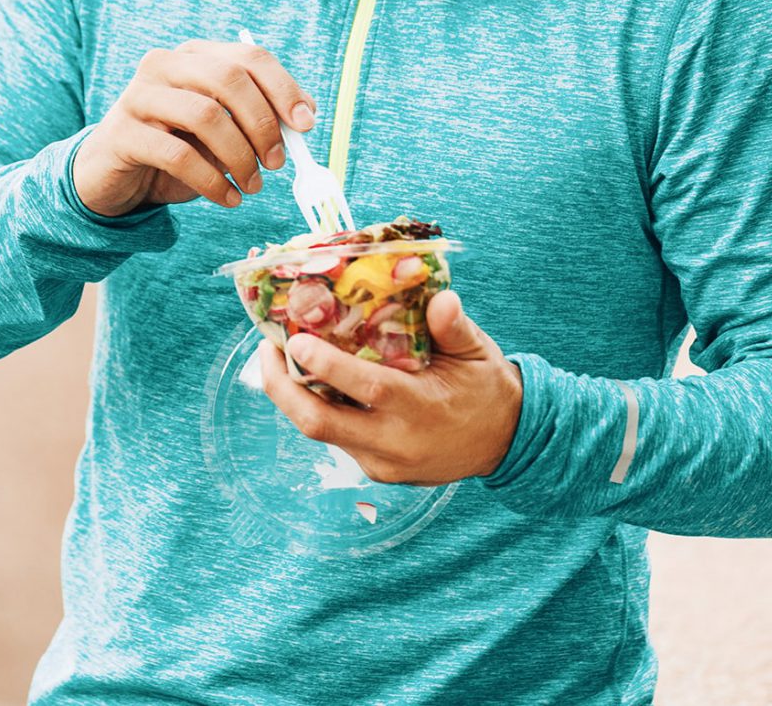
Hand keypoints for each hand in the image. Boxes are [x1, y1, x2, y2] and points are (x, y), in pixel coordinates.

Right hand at [73, 38, 315, 218]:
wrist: (112, 176)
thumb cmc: (174, 149)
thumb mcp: (219, 131)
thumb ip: (255, 119)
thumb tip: (303, 122)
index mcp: (193, 56)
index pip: (249, 57)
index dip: (283, 89)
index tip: (306, 125)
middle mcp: (163, 66)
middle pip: (228, 79)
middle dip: (262, 123)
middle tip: (277, 162)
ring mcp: (138, 96)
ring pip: (205, 115)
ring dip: (240, 156)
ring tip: (252, 186)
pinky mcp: (122, 133)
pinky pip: (179, 156)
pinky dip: (213, 181)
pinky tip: (228, 197)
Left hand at [256, 289, 523, 485]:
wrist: (506, 442)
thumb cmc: (486, 388)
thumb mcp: (477, 353)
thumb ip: (454, 328)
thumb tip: (442, 298)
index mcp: (422, 408)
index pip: (367, 388)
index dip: (326, 365)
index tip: (296, 339)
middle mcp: (396, 442)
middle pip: (319, 423)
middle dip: (281, 387)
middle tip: (265, 349)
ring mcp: (383, 463)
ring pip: (320, 433)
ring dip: (292, 397)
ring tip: (277, 358)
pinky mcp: (378, 472)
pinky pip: (336, 439)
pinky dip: (317, 409)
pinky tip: (307, 381)